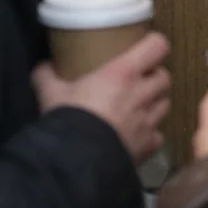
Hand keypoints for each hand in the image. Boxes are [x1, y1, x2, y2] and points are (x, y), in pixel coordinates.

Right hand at [32, 32, 170, 165]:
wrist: (78, 162)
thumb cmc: (69, 117)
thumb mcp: (51, 92)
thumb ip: (47, 75)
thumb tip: (42, 66)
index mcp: (123, 72)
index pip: (157, 46)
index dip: (154, 44)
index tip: (145, 46)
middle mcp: (142, 93)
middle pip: (164, 77)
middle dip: (154, 76)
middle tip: (139, 79)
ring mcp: (149, 122)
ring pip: (165, 104)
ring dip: (155, 103)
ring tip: (139, 106)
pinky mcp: (149, 147)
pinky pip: (158, 136)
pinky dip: (151, 134)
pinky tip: (137, 136)